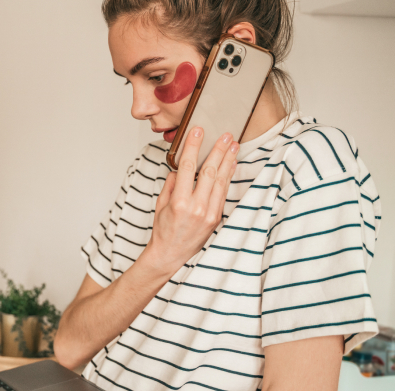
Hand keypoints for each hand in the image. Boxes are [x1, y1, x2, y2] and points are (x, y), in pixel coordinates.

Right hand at [143, 127, 237, 275]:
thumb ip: (171, 185)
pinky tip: (232, 164)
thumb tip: (181, 169)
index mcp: (179, 202)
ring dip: (228, 160)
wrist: (171, 255)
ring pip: (221, 181)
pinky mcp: (217, 217)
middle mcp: (196, 207)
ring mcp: (209, 213)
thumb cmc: (163, 230)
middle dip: (218, 150)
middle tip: (226, 134)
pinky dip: (228, 176)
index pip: (188, 167)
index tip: (198, 131)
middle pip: (209, 171)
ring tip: (233, 144)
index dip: (194, 146)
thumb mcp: (160, 204)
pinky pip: (223, 192)